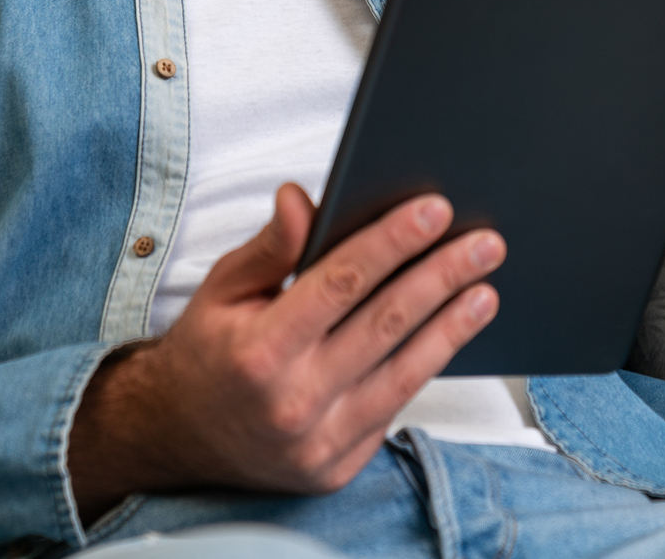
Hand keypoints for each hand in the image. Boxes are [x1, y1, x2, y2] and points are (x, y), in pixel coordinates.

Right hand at [66, 186, 502, 516]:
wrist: (178, 438)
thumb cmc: (208, 351)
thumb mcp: (224, 289)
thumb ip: (271, 247)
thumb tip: (301, 197)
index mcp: (260, 350)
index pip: (341, 282)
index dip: (392, 242)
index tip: (435, 208)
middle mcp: (292, 402)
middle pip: (386, 324)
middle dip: (442, 276)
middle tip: (486, 242)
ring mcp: (319, 442)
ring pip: (403, 372)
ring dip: (453, 326)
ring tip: (486, 288)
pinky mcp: (337, 467)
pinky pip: (393, 408)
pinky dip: (426, 367)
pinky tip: (452, 332)